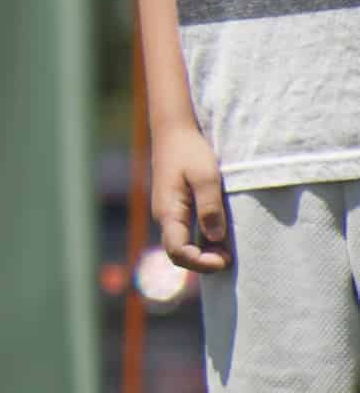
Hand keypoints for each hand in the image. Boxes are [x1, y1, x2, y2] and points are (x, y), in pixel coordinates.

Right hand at [152, 124, 229, 272]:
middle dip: (202, 262)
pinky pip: (184, 233)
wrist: (174, 130)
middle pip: (177, 253)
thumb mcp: (206, 177)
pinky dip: (200, 241)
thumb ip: (210, 208)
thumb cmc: (190, 151)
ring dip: (202, 252)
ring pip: (181, 243)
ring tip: (228, 249)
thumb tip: (215, 239)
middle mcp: (164, 216)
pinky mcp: (174, 206)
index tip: (225, 260)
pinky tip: (218, 235)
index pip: (178, 251)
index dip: (200, 262)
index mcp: (168, 211)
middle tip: (229, 258)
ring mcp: (167, 212)